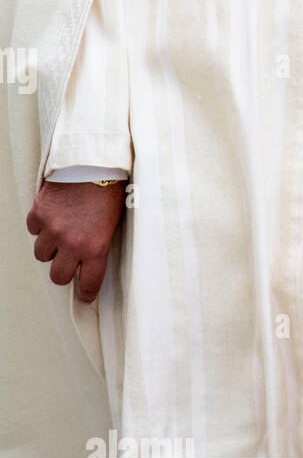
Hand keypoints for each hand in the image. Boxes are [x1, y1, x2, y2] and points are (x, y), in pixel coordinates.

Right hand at [26, 180, 126, 302]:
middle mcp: (72, 243)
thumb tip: (91, 258)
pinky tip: (53, 214)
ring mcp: (52, 229)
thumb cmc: (110, 188)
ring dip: (50, 246)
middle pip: (58, 276)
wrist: (94, 161)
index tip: (86, 296)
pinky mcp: (39, 214)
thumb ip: (100, 242)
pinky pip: (34, 230)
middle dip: (63, 270)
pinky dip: (41, 225)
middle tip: (68, 261)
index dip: (87, 292)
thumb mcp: (114, 220)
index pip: (89, 282)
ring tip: (62, 231)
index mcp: (96, 246)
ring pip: (42, 254)